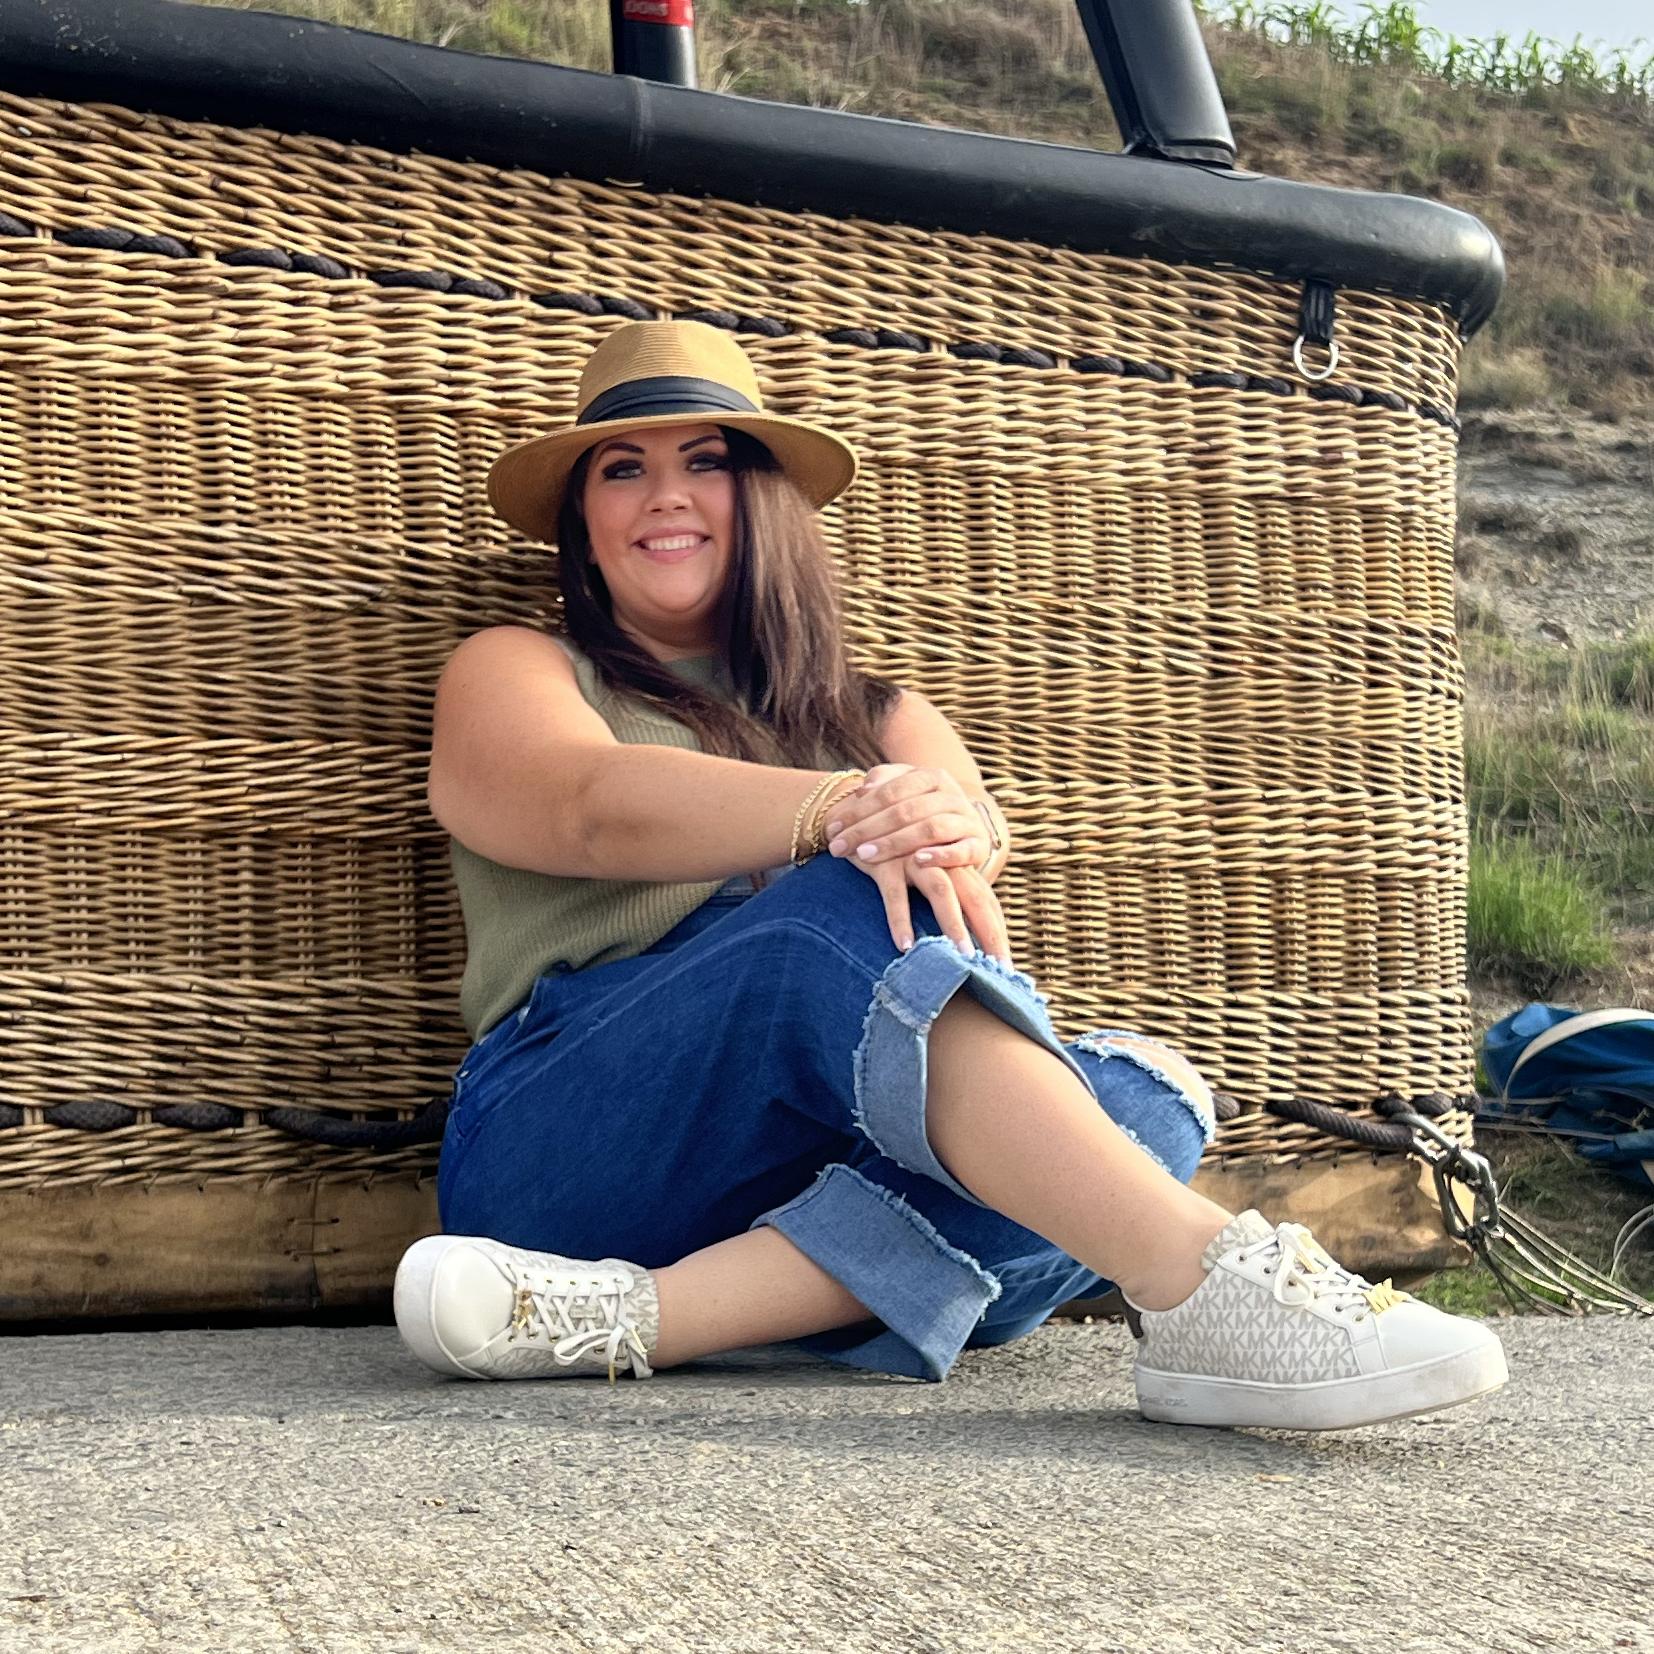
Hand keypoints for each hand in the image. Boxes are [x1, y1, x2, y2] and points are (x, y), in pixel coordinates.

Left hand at [823, 763, 992, 875]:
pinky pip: (962, 851)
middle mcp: (952, 795)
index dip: (858, 810)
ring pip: (930, 828)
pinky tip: (919, 862)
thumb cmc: (922, 812)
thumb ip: (883, 783)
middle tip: (839, 848)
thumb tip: (864, 788)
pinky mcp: (978, 846)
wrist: (965, 832)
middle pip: (905, 810)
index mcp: (932, 777)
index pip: (890, 791)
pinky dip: (941, 855)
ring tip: (865, 855)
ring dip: (895, 843)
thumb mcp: (902, 792)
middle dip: (867, 830)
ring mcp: (967, 820)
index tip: (831, 829)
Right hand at [846, 840, 1014, 965]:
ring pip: (942, 893)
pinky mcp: (886, 862)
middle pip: (976, 898)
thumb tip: (952, 936)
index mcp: (954, 864)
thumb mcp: (920, 865)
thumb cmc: (890, 848)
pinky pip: (895, 894)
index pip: (984, 900)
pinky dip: (900, 920)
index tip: (1007, 965)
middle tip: (1002, 968)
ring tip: (964, 958)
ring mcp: (914, 859)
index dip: (997, 930)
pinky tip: (905, 946)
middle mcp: (941, 861)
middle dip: (990, 933)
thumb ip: (941, 890)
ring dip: (954, 926)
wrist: (856, 812)